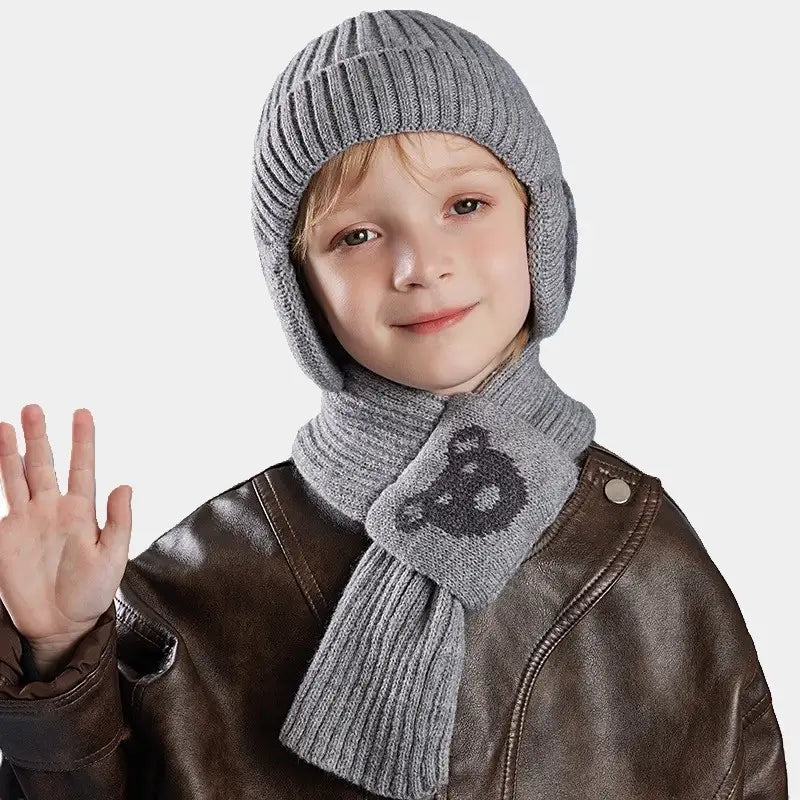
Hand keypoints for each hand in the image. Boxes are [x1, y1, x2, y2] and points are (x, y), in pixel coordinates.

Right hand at [0, 404, 131, 646]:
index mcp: (81, 512)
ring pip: (17, 477)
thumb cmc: (92, 592)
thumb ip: (119, 522)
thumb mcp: (112, 559)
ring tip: (5, 424)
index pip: (82, 468)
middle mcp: (53, 509)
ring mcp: (27, 520)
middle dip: (39, 436)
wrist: (60, 624)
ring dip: (11, 452)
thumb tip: (125, 485)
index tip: (82, 412)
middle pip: (44, 464)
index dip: (83, 441)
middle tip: (33, 408)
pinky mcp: (5, 536)